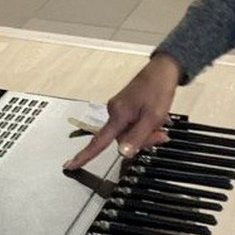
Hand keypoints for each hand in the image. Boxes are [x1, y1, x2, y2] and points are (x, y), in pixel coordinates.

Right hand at [63, 53, 182, 169]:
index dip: (84, 156)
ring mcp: (119, 109)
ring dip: (145, 133)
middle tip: (160, 134)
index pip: (98, 142)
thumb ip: (137, 137)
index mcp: (117, 115)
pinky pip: (131, 124)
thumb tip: (122, 153)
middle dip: (141, 140)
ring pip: (129, 132)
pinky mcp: (125, 106)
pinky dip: (143, 125)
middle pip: (122, 139)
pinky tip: (155, 119)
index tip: (71, 166)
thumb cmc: (158, 89)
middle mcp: (114, 112)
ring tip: (160, 123)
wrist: (163, 69)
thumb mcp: (152, 117)